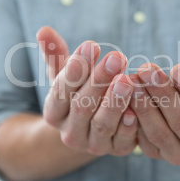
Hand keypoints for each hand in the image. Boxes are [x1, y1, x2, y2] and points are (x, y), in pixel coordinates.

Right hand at [37, 27, 137, 156]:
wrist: (90, 130)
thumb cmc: (78, 93)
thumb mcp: (64, 75)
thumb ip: (55, 55)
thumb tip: (44, 30)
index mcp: (54, 112)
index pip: (60, 91)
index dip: (75, 69)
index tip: (91, 45)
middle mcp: (70, 132)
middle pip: (82, 106)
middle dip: (99, 81)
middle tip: (116, 57)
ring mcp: (92, 145)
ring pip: (102, 124)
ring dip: (114, 102)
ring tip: (127, 80)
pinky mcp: (115, 150)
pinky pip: (121, 141)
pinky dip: (127, 127)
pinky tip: (135, 111)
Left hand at [130, 37, 179, 164]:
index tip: (179, 68)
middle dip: (163, 94)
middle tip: (147, 69)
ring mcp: (179, 154)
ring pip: (160, 131)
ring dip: (145, 105)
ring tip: (132, 80)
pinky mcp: (157, 154)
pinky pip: (143, 139)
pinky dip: (132, 119)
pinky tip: (123, 98)